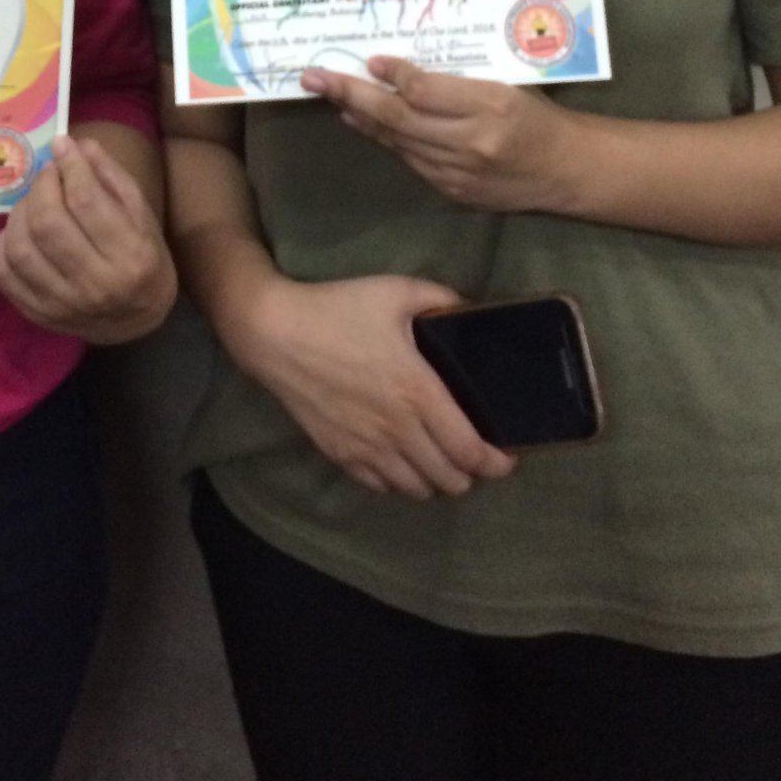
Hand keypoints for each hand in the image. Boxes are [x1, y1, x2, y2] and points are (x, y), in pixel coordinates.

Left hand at [0, 134, 176, 343]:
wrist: (137, 319)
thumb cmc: (142, 257)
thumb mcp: (141, 213)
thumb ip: (111, 176)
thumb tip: (76, 144)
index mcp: (130, 256)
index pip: (86, 201)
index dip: (69, 165)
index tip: (62, 145)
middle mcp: (96, 285)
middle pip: (48, 223)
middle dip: (41, 186)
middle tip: (47, 173)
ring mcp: (63, 305)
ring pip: (21, 248)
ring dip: (19, 212)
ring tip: (33, 200)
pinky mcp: (38, 315)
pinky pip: (4, 275)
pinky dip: (3, 244)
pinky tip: (19, 231)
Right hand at [248, 270, 514, 497]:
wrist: (274, 332)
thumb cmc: (338, 309)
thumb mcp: (395, 291)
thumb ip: (441, 299)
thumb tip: (470, 309)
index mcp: (418, 393)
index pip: (470, 450)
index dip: (496, 462)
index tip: (506, 455)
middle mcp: (397, 430)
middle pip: (450, 479)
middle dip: (471, 473)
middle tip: (473, 453)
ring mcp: (367, 448)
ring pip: (418, 489)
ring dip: (437, 480)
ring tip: (440, 459)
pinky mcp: (340, 455)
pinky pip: (382, 487)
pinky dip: (401, 480)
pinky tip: (402, 459)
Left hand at [301, 57, 575, 213]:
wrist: (567, 171)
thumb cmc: (536, 115)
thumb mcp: (506, 84)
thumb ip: (457, 79)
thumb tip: (398, 69)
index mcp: (492, 106)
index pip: (426, 90)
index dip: (393, 75)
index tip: (369, 59)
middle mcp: (472, 142)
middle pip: (398, 117)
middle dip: (350, 95)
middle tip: (315, 77)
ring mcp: (459, 172)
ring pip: (396, 141)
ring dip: (359, 118)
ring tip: (330, 95)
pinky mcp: (453, 192)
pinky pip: (409, 160)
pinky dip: (383, 140)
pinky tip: (362, 123)